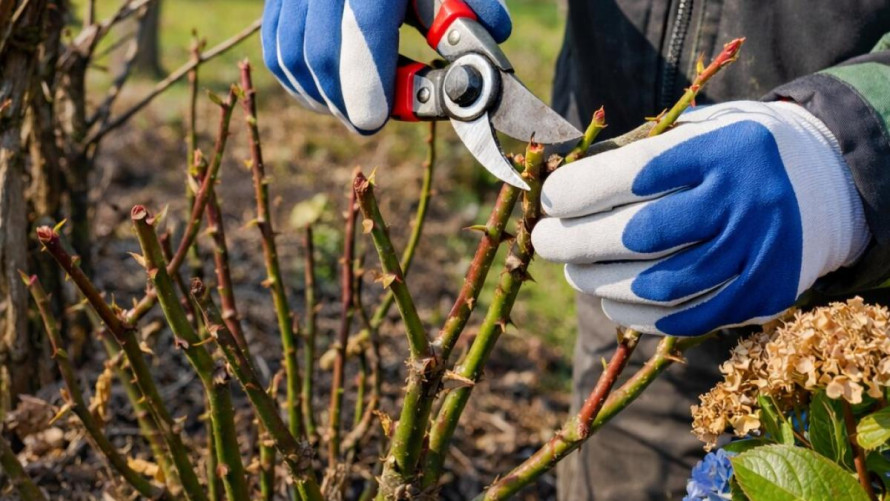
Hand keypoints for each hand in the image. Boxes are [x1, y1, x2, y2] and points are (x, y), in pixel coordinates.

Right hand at [261, 0, 511, 133]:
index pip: (362, 26)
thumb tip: (492, 38)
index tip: (374, 119)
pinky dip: (300, 80)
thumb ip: (474, 7)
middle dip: (345, 100)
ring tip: (354, 108)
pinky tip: (329, 93)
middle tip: (370, 122)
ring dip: (322, 95)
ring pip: (291, 55)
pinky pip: (276, 48)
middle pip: (319, 51)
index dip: (366, 81)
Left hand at [532, 101, 870, 335]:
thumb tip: (559, 188)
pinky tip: (611, 302)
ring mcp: (757, 254)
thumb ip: (635, 152)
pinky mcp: (763, 294)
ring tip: (575, 270)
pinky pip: (687, 318)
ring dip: (601, 283)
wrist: (825, 183)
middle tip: (544, 241)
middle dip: (577, 242)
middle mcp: (744, 202)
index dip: (581, 191)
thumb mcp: (696, 130)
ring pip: (659, 285)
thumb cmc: (732, 153)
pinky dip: (638, 316)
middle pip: (642, 235)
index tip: (549, 198)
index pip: (636, 174)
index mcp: (722, 150)